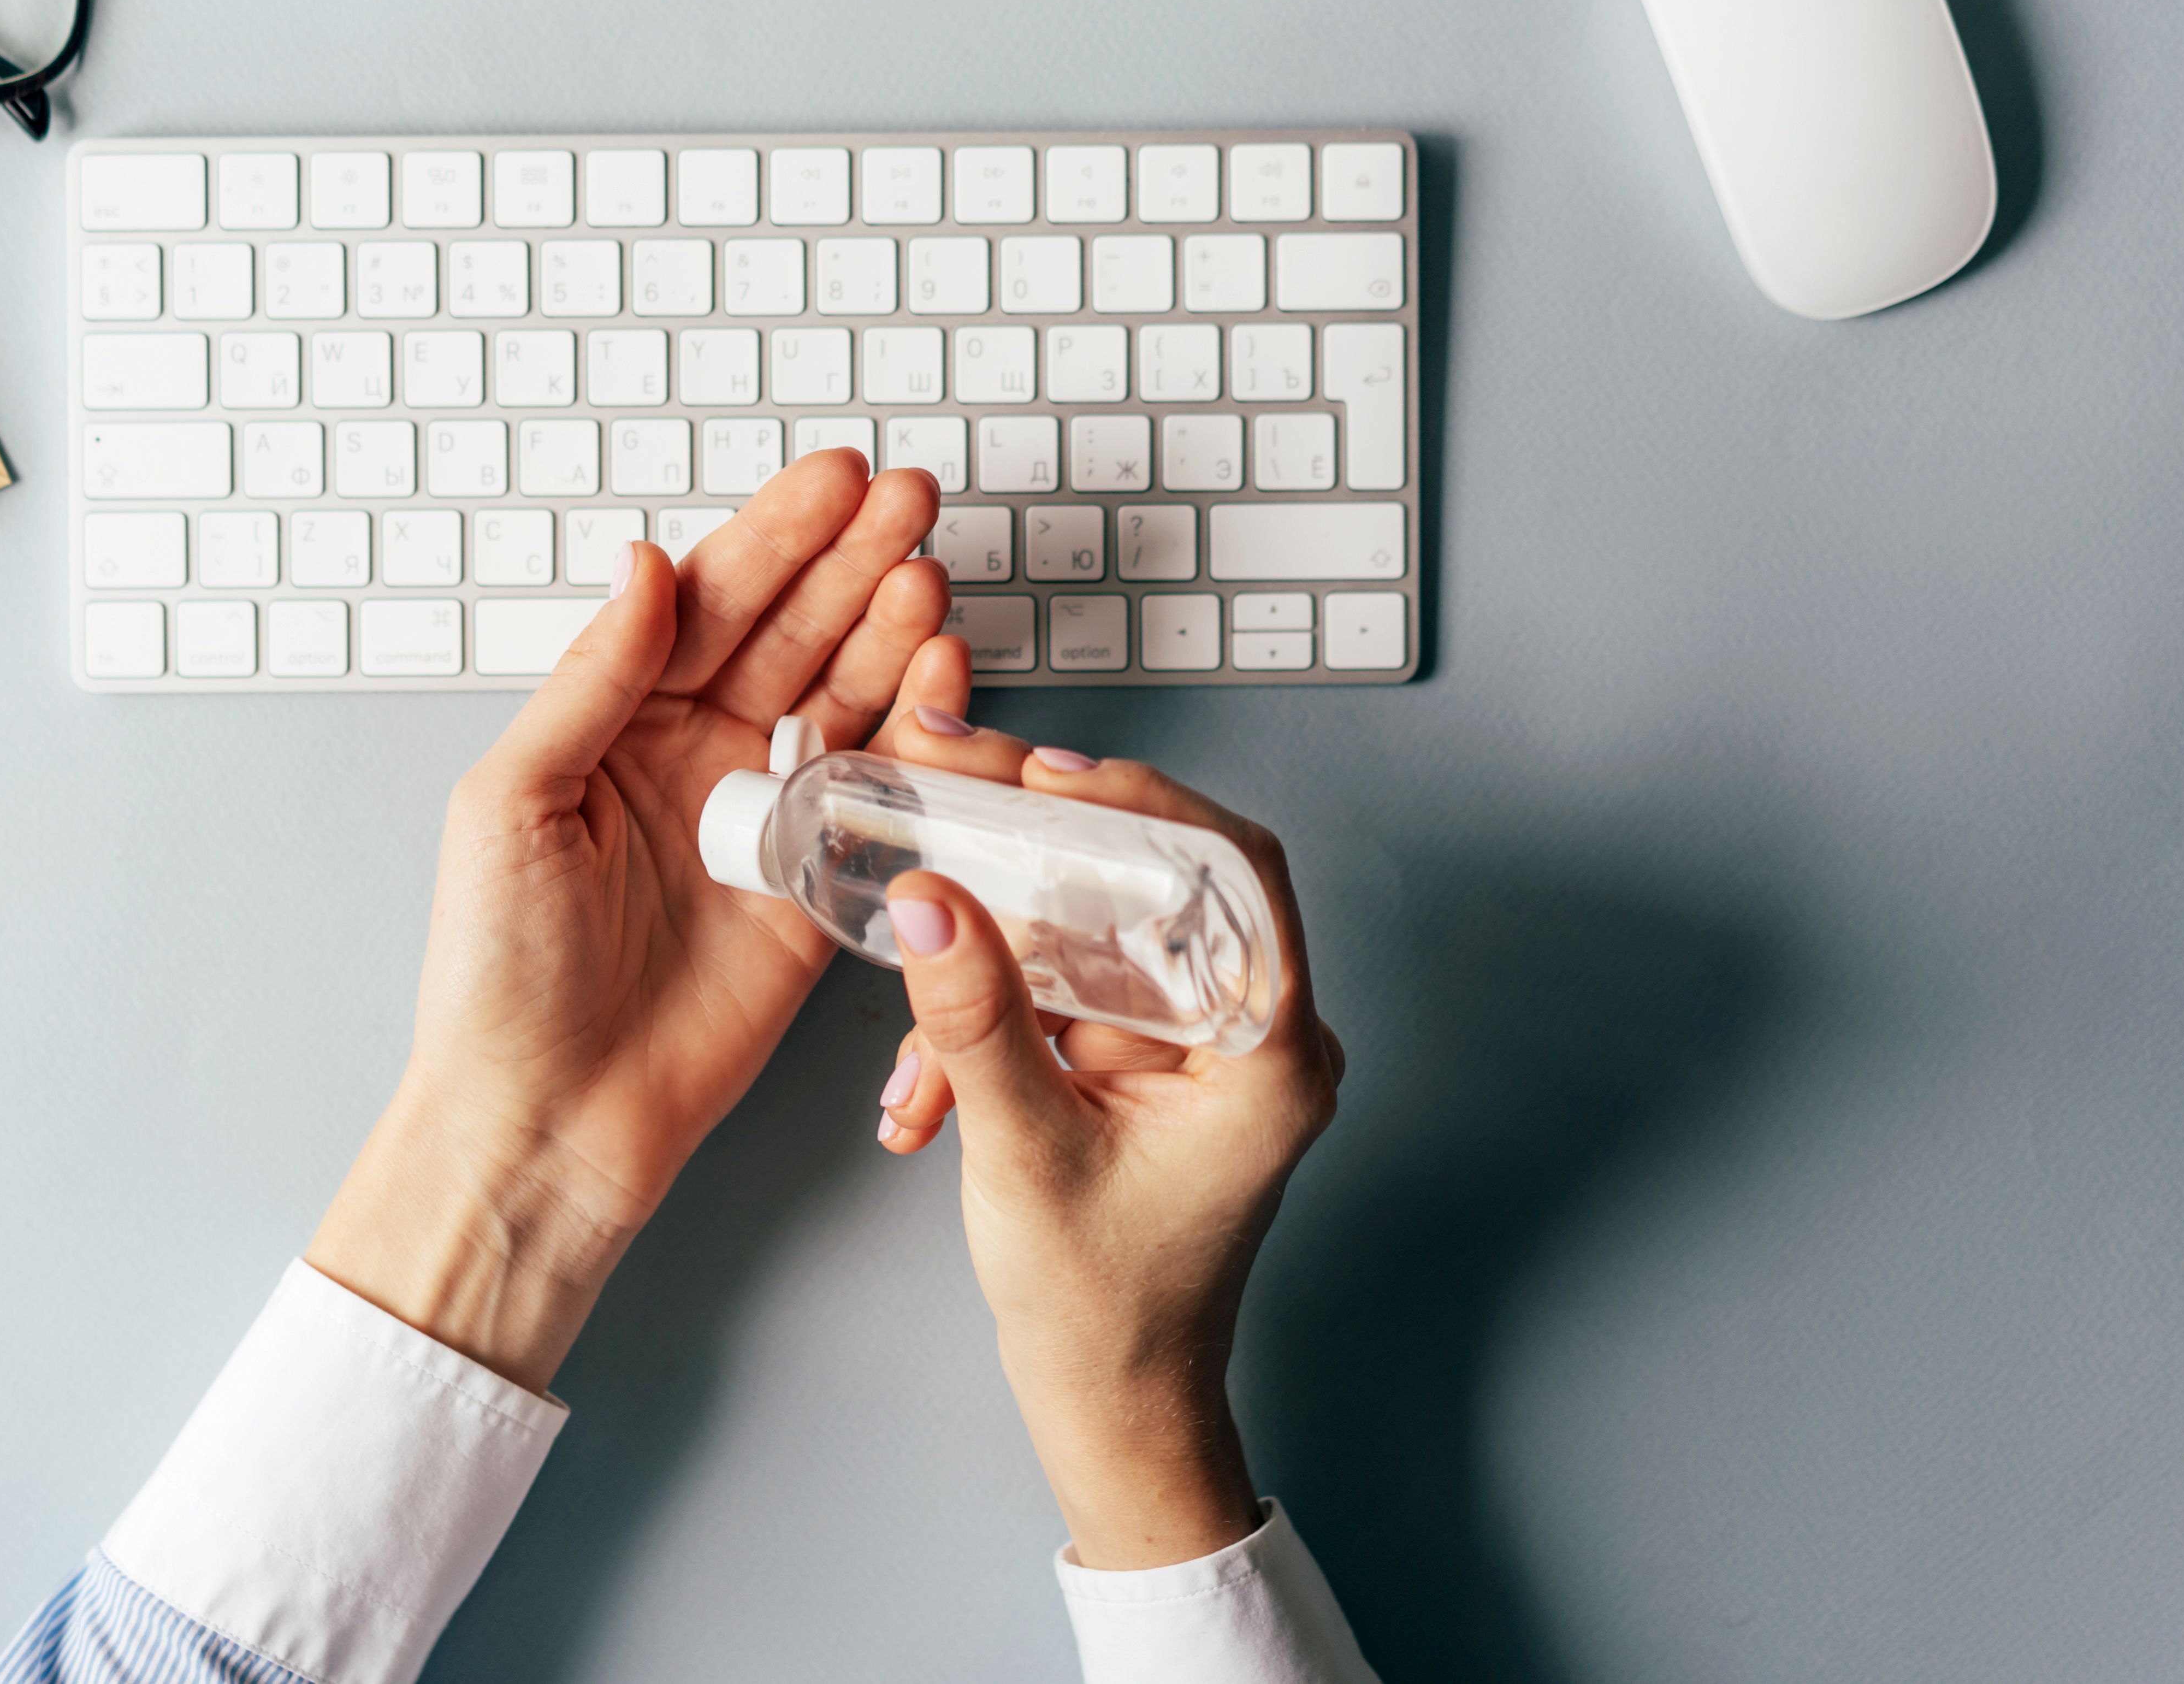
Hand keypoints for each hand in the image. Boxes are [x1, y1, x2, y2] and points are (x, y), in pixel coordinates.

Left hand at [310, 452, 957, 1392]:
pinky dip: (913, 734)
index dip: (775, 537)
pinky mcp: (815, 891)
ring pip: (841, 698)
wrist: (546, 1119)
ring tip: (931, 571)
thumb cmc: (497, 975)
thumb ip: (590, 682)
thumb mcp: (512, 802)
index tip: (835, 478)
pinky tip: (940, 673)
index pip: (707, 603)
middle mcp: (693, 760)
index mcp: (613, 725)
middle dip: (853, 561)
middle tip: (911, 499)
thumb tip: (645, 568)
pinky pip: (876, 796)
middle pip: (790, 632)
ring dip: (890, 630)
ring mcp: (760, 821)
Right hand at [869, 712, 1344, 1568]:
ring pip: (1086, 940)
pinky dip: (986, 1024)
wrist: (1112, 1408)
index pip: (1233, 873)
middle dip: (1035, 855)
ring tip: (915, 1056)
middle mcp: (1245, 1036)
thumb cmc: (1105, 1313)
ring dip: (987, 973)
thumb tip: (931, 901)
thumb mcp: (1023, 1157)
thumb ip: (975, 1021)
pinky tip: (925, 1094)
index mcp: (1267, 1055)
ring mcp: (1190, 1048)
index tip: (1052, 776)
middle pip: (1150, 884)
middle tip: (951, 797)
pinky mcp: (1138, 1062)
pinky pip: (1057, 996)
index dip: (1147, 803)